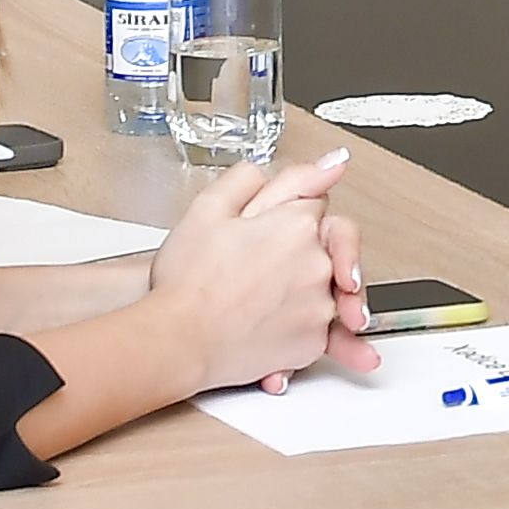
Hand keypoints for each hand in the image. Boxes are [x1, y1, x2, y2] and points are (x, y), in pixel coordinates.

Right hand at [157, 152, 374, 396]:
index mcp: (299, 225)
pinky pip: (324, 333)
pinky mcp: (312, 345)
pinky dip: (311, 334)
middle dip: (303, 255)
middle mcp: (318, 265)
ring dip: (312, 295)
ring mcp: (319, 308)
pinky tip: (287, 335)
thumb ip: (268, 179)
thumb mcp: (211, 207)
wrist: (177, 342)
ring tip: (273, 305)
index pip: (316, 206)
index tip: (268, 233)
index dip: (289, 215)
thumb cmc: (188, 280)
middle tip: (265, 272)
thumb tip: (331, 163)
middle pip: (330, 248)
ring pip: (330, 292)